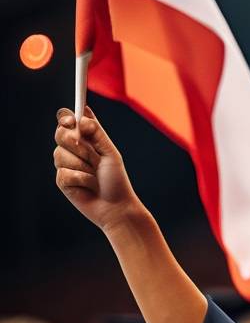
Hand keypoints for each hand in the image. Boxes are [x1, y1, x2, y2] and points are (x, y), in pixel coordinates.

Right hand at [53, 107, 143, 231]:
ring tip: (95, 176)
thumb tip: (81, 115)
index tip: (71, 121)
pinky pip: (64, 172)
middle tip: (93, 157)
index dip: (66, 118)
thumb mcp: (110, 152)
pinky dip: (81, 179)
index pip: (67, 120)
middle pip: (60, 134)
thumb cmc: (116, 179)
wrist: (116, 206)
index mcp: (85, 139)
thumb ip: (96, 133)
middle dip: (77, 144)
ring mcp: (65, 164)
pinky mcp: (62, 180)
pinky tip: (89, 186)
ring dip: (83, 166)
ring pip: (60, 154)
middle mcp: (72, 149)